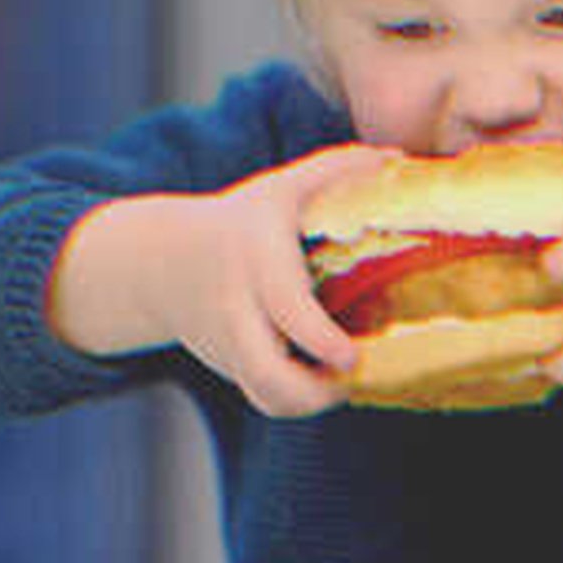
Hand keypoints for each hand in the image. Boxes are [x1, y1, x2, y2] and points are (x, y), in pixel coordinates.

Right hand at [51, 144, 395, 416]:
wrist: (161, 263)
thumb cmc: (239, 220)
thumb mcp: (281, 188)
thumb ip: (339, 169)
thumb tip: (401, 159)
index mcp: (258, 260)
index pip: (285, 308)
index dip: (320, 340)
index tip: (351, 356)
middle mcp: (239, 310)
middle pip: (268, 375)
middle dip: (316, 393)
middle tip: (353, 374)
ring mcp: (231, 346)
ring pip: (268, 398)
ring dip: (311, 402)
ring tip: (341, 381)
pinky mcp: (230, 369)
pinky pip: (264, 399)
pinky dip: (296, 402)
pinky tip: (320, 381)